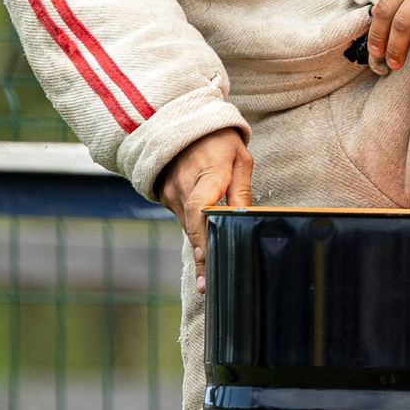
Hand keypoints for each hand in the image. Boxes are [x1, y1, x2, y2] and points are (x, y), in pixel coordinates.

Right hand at [156, 127, 252, 294]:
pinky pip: (182, 219)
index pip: (200, 209)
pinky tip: (204, 249)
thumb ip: (242, 190)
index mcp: (208, 173)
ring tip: (207, 279)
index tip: (206, 257)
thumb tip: (244, 219)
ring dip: (198, 248)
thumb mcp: (240, 158)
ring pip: (187, 226)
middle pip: (192, 227)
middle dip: (201, 257)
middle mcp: (184, 186)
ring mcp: (171, 192)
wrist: (181, 122)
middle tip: (206, 287)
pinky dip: (193, 232)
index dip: (203, 234)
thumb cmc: (219, 140)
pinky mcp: (165, 196)